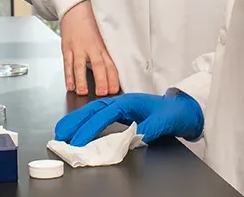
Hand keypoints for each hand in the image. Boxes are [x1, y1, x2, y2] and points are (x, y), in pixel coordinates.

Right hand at [54, 91, 203, 146]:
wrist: (184, 108)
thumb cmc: (174, 113)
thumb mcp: (162, 123)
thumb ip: (147, 130)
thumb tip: (131, 139)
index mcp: (129, 101)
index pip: (104, 115)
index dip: (89, 128)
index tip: (77, 141)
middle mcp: (122, 101)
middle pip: (92, 109)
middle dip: (74, 121)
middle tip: (58, 133)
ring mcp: (121, 106)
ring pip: (94, 110)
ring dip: (78, 120)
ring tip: (63, 130)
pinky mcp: (122, 112)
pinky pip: (100, 115)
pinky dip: (88, 121)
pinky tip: (81, 129)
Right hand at [60, 0, 119, 95]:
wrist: (76, 7)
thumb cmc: (92, 22)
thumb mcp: (104, 35)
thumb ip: (108, 51)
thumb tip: (116, 71)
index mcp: (103, 46)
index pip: (111, 64)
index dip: (113, 78)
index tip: (115, 89)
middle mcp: (92, 47)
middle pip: (98, 66)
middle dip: (101, 80)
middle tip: (103, 93)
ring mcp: (78, 47)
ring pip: (80, 66)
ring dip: (81, 80)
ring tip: (83, 92)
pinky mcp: (67, 47)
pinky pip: (67, 63)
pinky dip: (68, 75)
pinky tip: (70, 85)